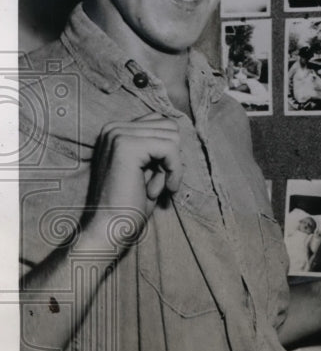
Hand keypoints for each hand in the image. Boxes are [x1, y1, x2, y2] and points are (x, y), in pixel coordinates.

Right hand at [83, 113, 182, 245]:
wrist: (111, 227)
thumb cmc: (131, 202)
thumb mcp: (148, 167)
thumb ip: (158, 146)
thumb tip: (178, 130)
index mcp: (117, 130)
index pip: (162, 123)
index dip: (168, 152)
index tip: (157, 177)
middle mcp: (114, 127)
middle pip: (170, 128)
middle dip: (171, 159)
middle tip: (154, 184)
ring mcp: (118, 134)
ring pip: (172, 138)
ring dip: (170, 167)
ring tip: (151, 188)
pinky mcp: (127, 146)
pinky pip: (170, 148)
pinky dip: (174, 171)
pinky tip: (159, 190)